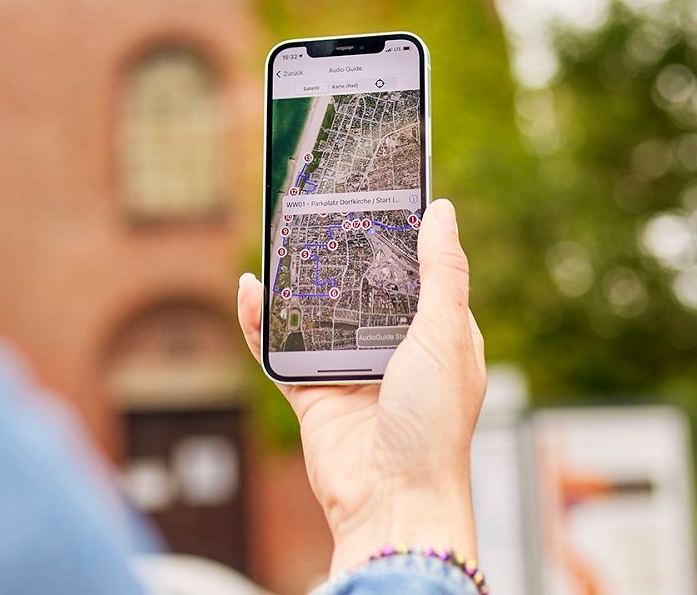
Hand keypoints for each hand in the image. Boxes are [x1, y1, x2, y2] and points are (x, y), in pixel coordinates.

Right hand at [235, 198, 486, 573]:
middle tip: (316, 206)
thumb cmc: (433, 426)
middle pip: (360, 288)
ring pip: (315, 314)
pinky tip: (250, 291)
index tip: (375, 194)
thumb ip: (442, 272)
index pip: (417, 272)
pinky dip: (260, 323)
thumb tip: (443, 210)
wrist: (393, 502)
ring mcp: (351, 372)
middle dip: (339, 253)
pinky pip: (279, 351)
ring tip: (278, 239)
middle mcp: (394, 350)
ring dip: (295, 283)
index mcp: (437, 335)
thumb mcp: (446, 334)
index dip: (397, 236)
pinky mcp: (313, 395)